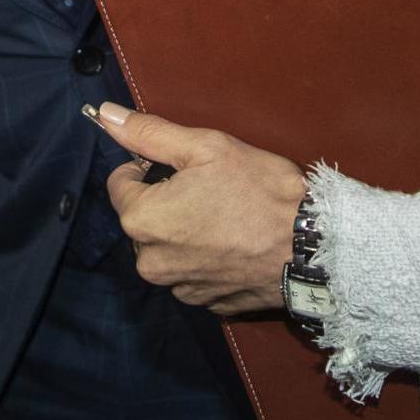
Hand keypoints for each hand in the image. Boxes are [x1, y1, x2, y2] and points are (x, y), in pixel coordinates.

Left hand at [93, 102, 307, 315]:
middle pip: (144, 220)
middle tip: (210, 190)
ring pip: (169, 248)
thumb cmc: (259, 190)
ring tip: (227, 217)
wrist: (314, 245)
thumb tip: (106, 114)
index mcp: (142, 221)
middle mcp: (151, 263)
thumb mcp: (204, 147)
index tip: (184, 168)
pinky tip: (235, 243)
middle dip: (167, 203)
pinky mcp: (209, 304)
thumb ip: (149, 133)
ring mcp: (181, 289)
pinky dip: (207, 258)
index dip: (148, 168)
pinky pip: (194, 273)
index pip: (121, 184)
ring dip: (186, 233)